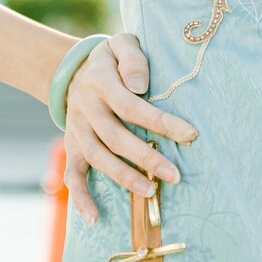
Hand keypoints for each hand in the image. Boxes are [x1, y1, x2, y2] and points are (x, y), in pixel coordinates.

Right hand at [60, 32, 197, 223]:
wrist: (71, 70)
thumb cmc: (110, 59)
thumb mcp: (120, 44)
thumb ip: (132, 58)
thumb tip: (141, 85)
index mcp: (101, 83)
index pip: (132, 106)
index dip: (161, 122)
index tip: (190, 135)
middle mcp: (86, 109)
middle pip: (116, 137)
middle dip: (146, 158)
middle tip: (175, 175)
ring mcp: (77, 130)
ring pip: (98, 158)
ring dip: (123, 177)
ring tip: (151, 192)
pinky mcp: (72, 146)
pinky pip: (72, 174)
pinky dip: (80, 197)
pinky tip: (95, 218)